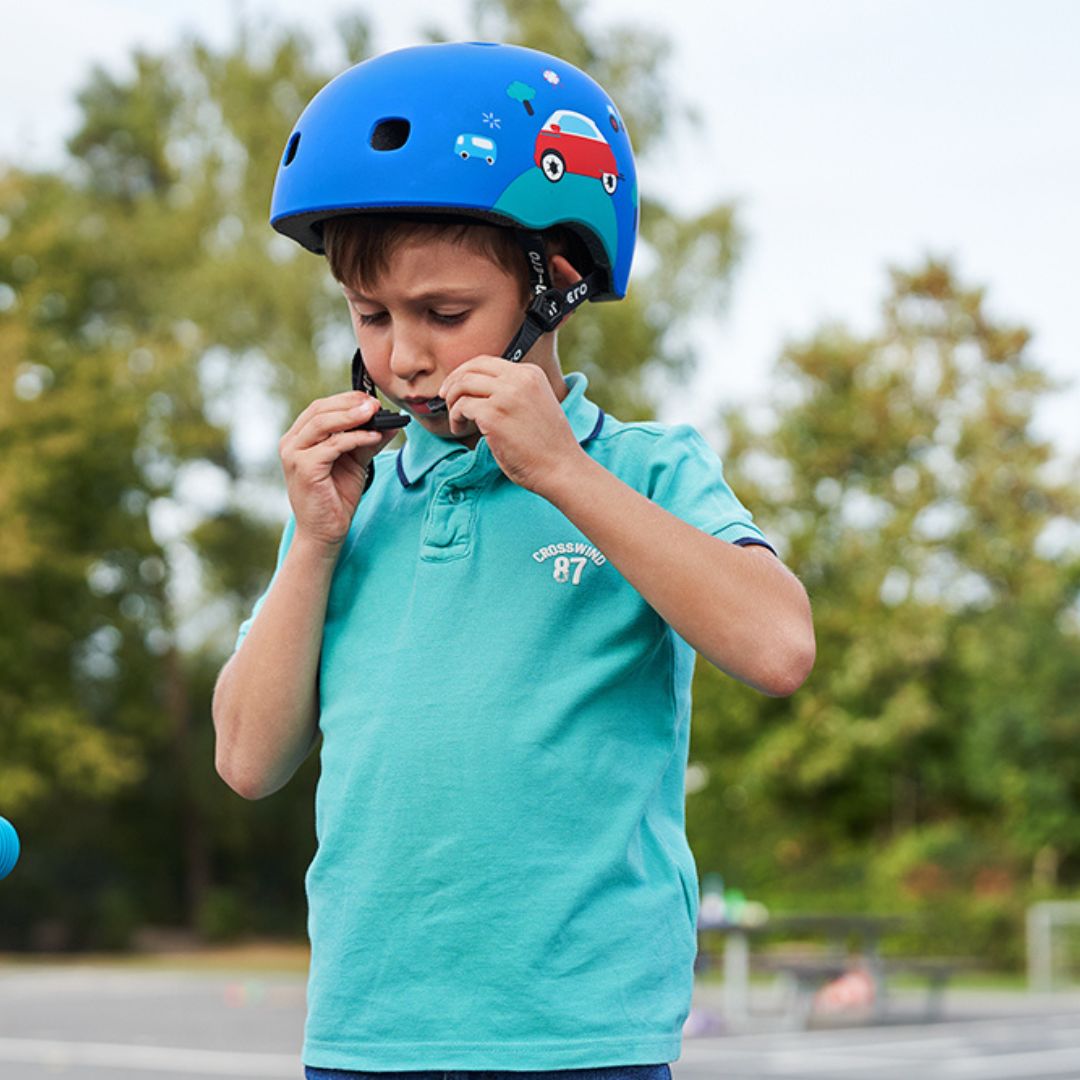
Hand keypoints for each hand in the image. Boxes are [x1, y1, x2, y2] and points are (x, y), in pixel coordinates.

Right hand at [279, 391, 397, 548]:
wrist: (325, 532)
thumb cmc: (336, 496)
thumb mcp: (355, 461)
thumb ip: (367, 440)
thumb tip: (390, 421)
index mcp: (299, 437)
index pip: (320, 407)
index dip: (346, 400)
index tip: (371, 399)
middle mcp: (291, 443)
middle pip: (320, 410)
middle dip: (350, 404)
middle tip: (375, 404)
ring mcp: (294, 455)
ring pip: (323, 423)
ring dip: (352, 416)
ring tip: (376, 414)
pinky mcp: (304, 468)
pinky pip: (333, 445)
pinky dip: (355, 438)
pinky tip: (374, 436)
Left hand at [438, 358, 584, 494]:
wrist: (560, 468)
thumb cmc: (547, 445)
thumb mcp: (535, 404)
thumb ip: (513, 392)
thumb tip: (477, 390)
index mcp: (530, 373)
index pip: (487, 362)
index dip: (465, 373)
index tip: (455, 387)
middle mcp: (519, 378)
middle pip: (471, 368)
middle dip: (452, 382)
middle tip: (444, 398)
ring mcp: (506, 395)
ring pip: (462, 385)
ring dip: (452, 402)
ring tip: (457, 420)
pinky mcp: (494, 415)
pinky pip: (462, 407)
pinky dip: (455, 418)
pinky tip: (460, 430)